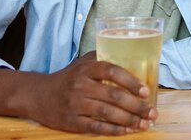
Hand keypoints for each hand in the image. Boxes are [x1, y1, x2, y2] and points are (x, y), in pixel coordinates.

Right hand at [24, 51, 157, 134]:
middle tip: (152, 112)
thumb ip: (104, 60)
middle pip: (113, 96)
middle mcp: (81, 85)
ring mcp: (75, 104)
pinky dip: (114, 130)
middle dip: (137, 106)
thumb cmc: (69, 77)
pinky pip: (96, 127)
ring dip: (129, 120)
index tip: (146, 91)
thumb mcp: (83, 63)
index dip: (131, 81)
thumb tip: (135, 63)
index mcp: (86, 69)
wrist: (38, 95)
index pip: (112, 71)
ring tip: (144, 124)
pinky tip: (127, 130)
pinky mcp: (72, 122)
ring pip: (107, 113)